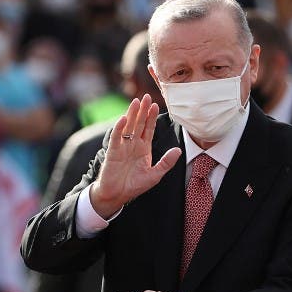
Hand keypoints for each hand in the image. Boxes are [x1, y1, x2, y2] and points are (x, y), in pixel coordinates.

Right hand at [89, 94, 182, 217]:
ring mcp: (122, 146)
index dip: (152, 117)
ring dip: (131, 114)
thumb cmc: (134, 186)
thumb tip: (178, 150)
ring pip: (128, 126)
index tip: (156, 105)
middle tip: (147, 96)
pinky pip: (116, 137)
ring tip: (136, 101)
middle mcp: (133, 144)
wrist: (116, 195)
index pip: (148, 129)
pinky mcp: (113, 151)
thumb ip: (166, 163)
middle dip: (143, 110)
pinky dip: (119, 128)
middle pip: (138, 123)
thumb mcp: (154, 175)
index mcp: (143, 148)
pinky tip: (123, 119)